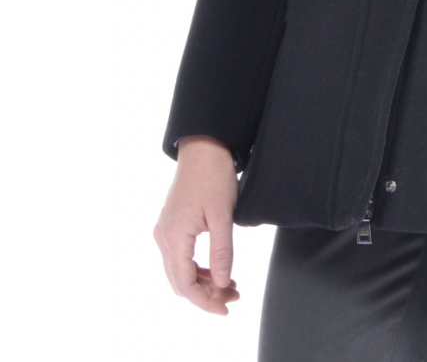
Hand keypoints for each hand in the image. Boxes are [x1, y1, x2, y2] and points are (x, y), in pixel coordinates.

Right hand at [154, 134, 240, 314]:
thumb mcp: (223, 215)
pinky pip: (181, 257)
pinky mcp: (171, 225)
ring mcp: (165, 231)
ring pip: (180, 271)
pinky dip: (198, 268)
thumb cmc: (214, 176)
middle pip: (180, 281)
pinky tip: (218, 270)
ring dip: (204, 282)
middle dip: (206, 294)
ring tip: (230, 285)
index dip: (204, 301)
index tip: (226, 308)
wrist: (203, 147)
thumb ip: (222, 251)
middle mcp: (163, 237)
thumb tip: (223, 283)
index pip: (185, 284)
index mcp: (174, 236)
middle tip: (233, 297)